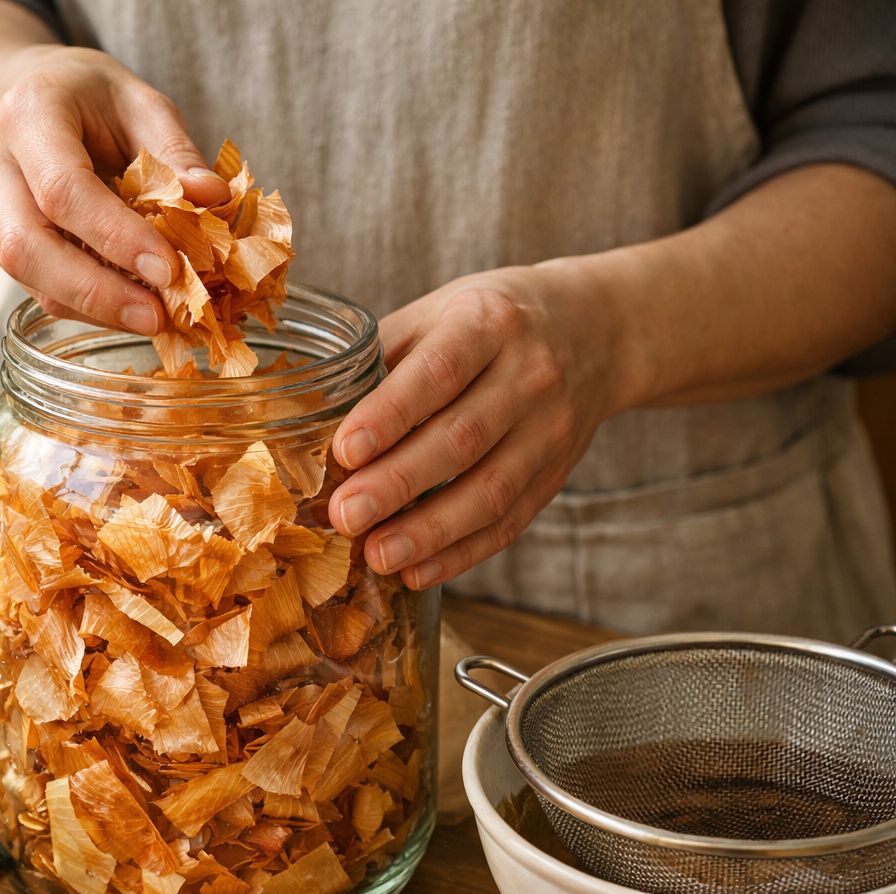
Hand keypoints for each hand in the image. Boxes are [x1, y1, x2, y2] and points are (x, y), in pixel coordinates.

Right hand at [0, 46, 229, 332]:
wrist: (30, 100)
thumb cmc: (90, 100)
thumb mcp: (140, 104)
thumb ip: (174, 152)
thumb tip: (212, 199)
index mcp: (28, 113)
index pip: (62, 188)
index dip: (115, 236)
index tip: (168, 268)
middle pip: (26, 244)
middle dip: (95, 290)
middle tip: (156, 316)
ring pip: (26, 275)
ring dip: (91, 307)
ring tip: (150, 319)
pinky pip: (34, 285)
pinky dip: (85, 305)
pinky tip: (127, 309)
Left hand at [327, 262, 636, 588]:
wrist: (596, 329)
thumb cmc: (490, 322)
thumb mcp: (439, 313)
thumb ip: (381, 358)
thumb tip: (305, 415)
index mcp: (488, 323)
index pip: (440, 371)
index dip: (391, 414)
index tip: (345, 451)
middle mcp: (530, 375)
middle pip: (463, 438)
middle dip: (399, 483)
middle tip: (345, 516)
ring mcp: (550, 429)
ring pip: (491, 490)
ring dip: (430, 532)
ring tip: (377, 556)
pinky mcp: (556, 474)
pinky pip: (510, 522)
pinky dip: (462, 553)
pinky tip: (417, 572)